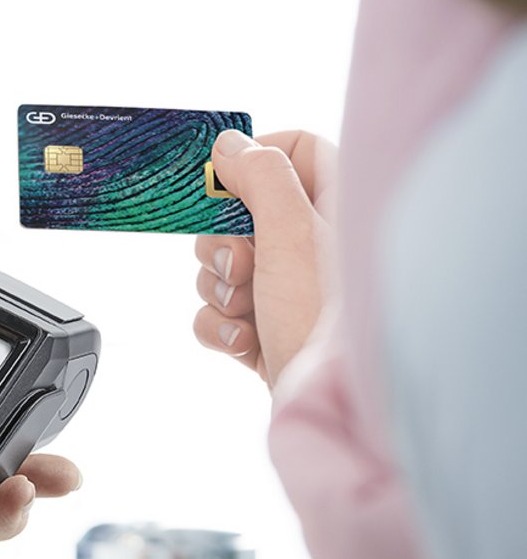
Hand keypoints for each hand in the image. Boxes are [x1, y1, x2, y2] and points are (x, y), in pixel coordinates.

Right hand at [192, 129, 336, 388]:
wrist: (331, 413)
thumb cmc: (325, 321)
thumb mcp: (291, 233)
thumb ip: (260, 177)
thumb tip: (228, 144)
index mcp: (339, 206)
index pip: (294, 148)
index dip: (253, 160)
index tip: (221, 184)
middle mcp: (317, 244)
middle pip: (241, 212)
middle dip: (222, 243)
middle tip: (241, 266)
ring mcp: (291, 291)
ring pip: (223, 265)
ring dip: (219, 290)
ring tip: (246, 312)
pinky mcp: (268, 331)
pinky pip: (219, 312)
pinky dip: (220, 326)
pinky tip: (244, 343)